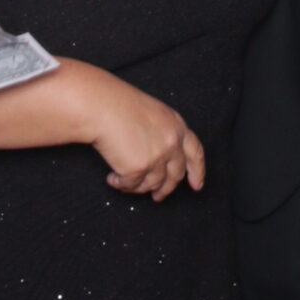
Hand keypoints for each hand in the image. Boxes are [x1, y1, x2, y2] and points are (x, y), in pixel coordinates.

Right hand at [92, 86, 204, 200]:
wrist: (101, 106)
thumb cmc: (119, 104)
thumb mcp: (153, 114)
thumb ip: (163, 134)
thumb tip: (160, 157)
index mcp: (177, 127)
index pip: (195, 153)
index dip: (197, 171)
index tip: (196, 185)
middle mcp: (172, 144)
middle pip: (175, 175)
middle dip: (166, 189)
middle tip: (158, 196)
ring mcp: (157, 158)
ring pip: (153, 184)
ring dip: (138, 187)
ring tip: (124, 182)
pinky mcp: (138, 169)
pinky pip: (131, 185)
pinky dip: (121, 185)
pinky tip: (113, 178)